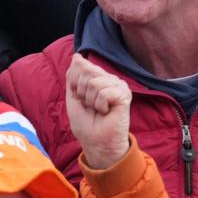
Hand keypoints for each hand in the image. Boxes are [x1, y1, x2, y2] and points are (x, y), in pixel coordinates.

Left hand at [64, 54, 132, 168]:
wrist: (95, 141)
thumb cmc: (85, 121)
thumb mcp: (73, 95)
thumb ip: (74, 75)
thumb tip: (77, 56)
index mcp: (97, 77)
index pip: (79, 65)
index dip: (74, 84)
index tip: (80, 98)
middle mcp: (108, 78)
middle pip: (86, 71)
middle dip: (81, 91)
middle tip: (90, 105)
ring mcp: (118, 85)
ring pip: (94, 82)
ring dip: (91, 100)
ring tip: (99, 109)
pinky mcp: (125, 94)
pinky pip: (104, 92)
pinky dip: (100, 105)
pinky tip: (106, 112)